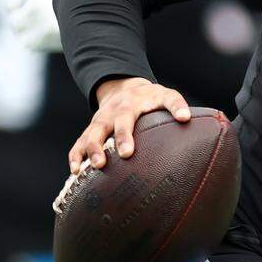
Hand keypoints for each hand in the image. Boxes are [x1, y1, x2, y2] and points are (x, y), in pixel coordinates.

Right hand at [68, 77, 189, 173]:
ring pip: (89, 136)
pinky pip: (78, 144)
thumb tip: (186, 118)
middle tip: (108, 162)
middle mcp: (111, 114)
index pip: (127, 119)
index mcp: (129, 106)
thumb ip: (175, 104)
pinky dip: (75, 156)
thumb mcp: (164, 95)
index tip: (127, 153)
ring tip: (90, 169)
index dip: (125, 135)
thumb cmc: (150, 97)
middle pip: (104, 128)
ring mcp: (99, 123)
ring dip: (88, 152)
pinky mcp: (90, 131)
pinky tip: (76, 171)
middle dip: (103, 146)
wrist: (126, 89)